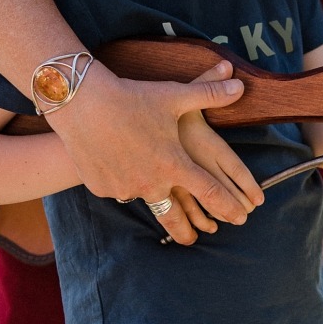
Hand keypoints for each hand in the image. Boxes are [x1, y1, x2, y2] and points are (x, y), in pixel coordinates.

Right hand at [43, 59, 263, 243]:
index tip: (240, 217)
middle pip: (174, 217)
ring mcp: (124, 188)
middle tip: (195, 238)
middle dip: (186, 231)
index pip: (210, 193)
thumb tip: (241, 85)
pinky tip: (122, 170)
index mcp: (174, 164)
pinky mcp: (102, 187)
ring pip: (144, 198)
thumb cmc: (133, 97)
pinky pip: (119, 189)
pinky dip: (124, 182)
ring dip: (152, 200)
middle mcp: (151, 183)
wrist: (81, 104)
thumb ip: (211, 94)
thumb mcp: (175, 95)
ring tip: (158, 203)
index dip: (228, 206)